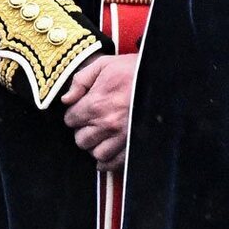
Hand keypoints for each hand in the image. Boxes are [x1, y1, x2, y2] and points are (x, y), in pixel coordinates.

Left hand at [61, 53, 137, 172]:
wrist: (162, 76)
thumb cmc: (134, 69)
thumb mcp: (104, 65)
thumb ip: (80, 80)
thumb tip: (66, 99)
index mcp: (96, 104)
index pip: (70, 120)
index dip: (74, 115)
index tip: (81, 111)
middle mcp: (107, 124)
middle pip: (81, 140)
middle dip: (83, 131)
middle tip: (91, 123)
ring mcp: (122, 136)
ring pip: (97, 153)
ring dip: (96, 146)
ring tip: (101, 136)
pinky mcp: (134, 144)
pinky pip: (116, 162)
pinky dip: (109, 163)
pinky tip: (107, 155)